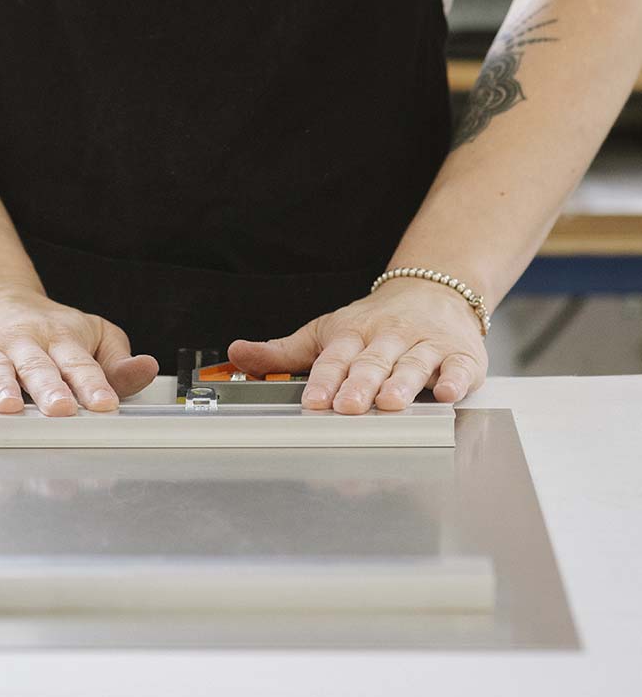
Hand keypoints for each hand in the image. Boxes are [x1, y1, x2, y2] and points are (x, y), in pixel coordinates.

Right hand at [0, 285, 158, 423]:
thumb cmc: (48, 328)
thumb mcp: (91, 334)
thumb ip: (117, 360)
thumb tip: (147, 368)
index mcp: (62, 338)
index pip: (81, 363)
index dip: (94, 384)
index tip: (105, 405)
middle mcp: (24, 343)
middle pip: (38, 367)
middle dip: (50, 389)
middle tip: (62, 410)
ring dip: (1, 388)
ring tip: (8, 408)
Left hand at [228, 279, 487, 412]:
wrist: (433, 290)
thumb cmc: (373, 322)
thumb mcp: (326, 331)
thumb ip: (283, 351)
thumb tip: (237, 354)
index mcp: (352, 335)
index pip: (335, 358)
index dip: (323, 379)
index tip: (312, 401)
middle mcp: (388, 338)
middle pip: (372, 362)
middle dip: (360, 384)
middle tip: (348, 407)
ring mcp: (426, 346)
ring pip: (413, 364)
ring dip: (402, 383)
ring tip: (390, 402)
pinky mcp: (460, 355)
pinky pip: (459, 368)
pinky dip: (455, 380)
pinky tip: (447, 393)